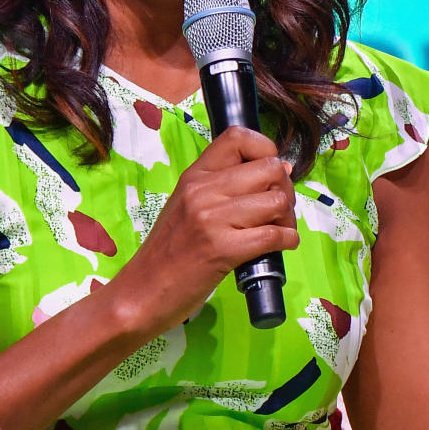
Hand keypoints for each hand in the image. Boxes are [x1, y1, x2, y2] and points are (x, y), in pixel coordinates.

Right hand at [111, 125, 298, 337]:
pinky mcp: (223, 250)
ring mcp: (212, 219)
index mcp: (194, 175)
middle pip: (270, 169)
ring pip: (277, 201)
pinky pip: (274, 236)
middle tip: (278, 211)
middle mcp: (203, 190)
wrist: (141, 292)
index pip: (238, 137)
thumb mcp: (187, 206)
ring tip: (278, 231)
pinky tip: (279, 247)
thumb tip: (279, 170)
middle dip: (285, 189)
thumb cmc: (168, 252)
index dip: (266, 151)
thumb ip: (223, 187)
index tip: (268, 175)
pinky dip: (286, 241)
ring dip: (287, 218)